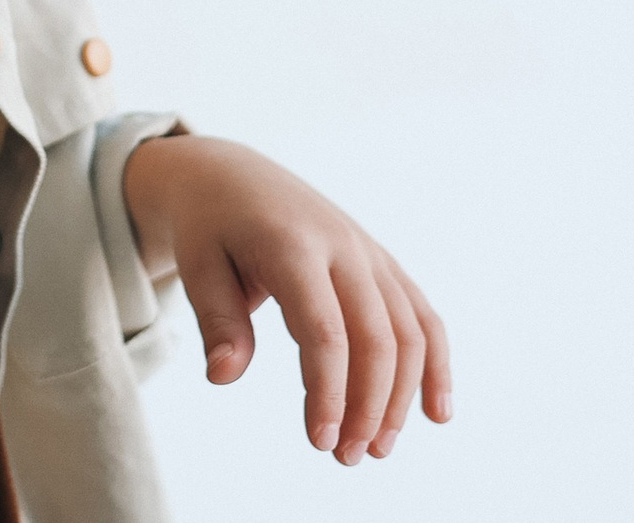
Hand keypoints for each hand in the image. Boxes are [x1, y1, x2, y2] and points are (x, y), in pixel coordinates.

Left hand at [123, 133, 451, 465]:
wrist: (231, 175)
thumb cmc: (209, 227)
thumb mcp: (197, 265)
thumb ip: (215, 320)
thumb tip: (224, 376)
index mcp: (292, 244)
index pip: (323, 329)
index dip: (329, 390)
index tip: (321, 441)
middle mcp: (342, 245)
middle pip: (376, 336)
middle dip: (368, 405)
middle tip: (348, 458)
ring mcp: (368, 251)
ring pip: (408, 329)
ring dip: (401, 395)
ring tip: (378, 448)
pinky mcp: (380, 261)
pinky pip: (420, 313)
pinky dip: (434, 362)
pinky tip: (436, 411)